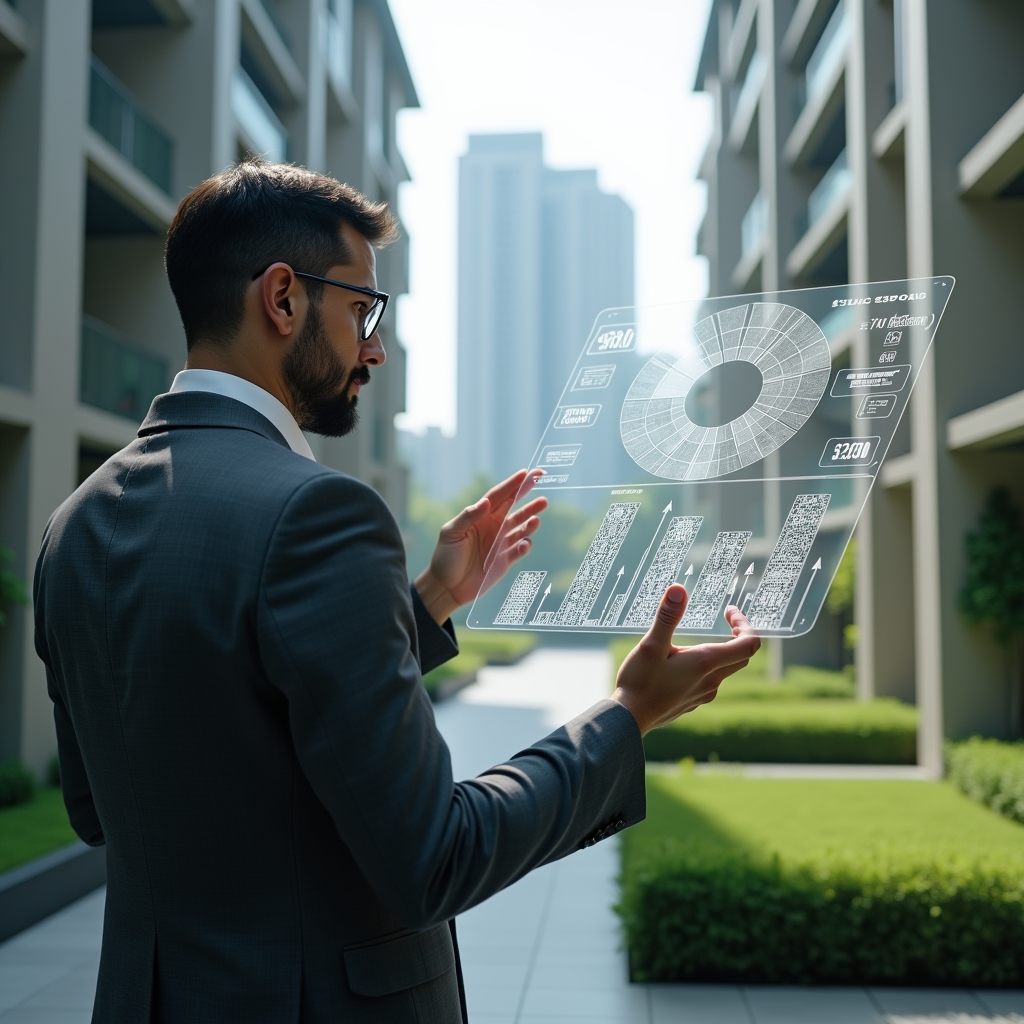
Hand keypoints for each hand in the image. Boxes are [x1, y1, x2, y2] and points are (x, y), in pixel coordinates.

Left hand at [414, 470, 547, 624]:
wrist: (447, 587)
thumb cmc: (445, 557)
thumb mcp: (451, 534)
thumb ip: (468, 517)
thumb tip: (485, 502)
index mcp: (479, 517)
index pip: (498, 497)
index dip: (511, 485)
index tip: (525, 473)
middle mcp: (492, 527)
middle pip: (513, 506)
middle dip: (527, 493)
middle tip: (540, 478)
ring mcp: (500, 543)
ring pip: (520, 526)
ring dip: (530, 518)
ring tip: (539, 511)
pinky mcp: (505, 560)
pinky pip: (520, 550)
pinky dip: (525, 545)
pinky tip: (526, 542)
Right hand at [611, 586, 759, 735]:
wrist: (629, 719)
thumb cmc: (639, 681)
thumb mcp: (651, 644)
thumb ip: (667, 617)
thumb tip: (678, 589)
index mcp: (706, 663)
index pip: (749, 644)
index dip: (745, 624)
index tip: (728, 611)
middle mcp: (711, 680)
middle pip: (741, 656)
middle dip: (738, 635)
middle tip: (725, 619)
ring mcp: (704, 694)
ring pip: (726, 669)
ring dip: (721, 651)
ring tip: (697, 640)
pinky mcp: (693, 702)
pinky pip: (710, 681)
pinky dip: (708, 666)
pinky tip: (683, 663)